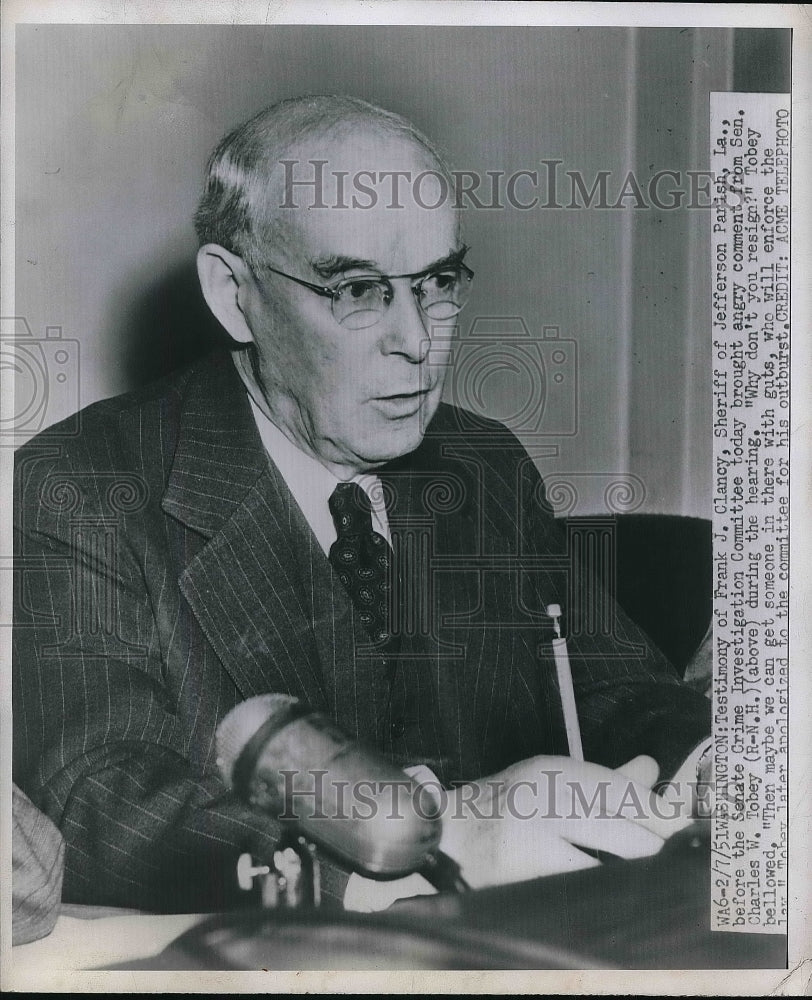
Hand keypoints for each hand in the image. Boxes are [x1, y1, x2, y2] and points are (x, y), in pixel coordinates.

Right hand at [437, 754, 693, 889]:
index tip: (687, 833)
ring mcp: (534, 841)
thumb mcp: (554, 780)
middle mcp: (546, 801)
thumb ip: (605, 779)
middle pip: (623, 832)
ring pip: (605, 867)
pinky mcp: (525, 879)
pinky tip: (617, 902)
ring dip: (632, 878)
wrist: (448, 834)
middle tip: (678, 866)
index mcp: (557, 773)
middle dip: (655, 851)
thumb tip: (650, 768)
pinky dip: (601, 896)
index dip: (661, 818)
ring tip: (651, 886)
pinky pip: (578, 891)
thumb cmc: (511, 805)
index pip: (625, 794)